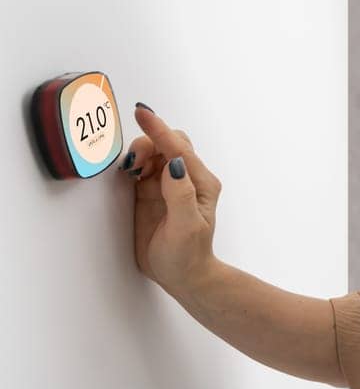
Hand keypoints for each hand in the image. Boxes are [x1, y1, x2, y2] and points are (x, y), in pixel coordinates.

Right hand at [122, 104, 221, 291]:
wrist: (183, 275)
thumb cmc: (189, 254)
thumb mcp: (186, 226)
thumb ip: (179, 194)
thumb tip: (172, 164)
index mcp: (201, 183)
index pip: (178, 147)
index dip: (158, 129)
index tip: (141, 113)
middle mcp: (186, 179)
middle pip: (168, 143)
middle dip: (149, 142)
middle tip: (134, 165)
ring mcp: (168, 185)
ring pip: (154, 153)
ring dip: (140, 154)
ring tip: (131, 172)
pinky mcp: (152, 193)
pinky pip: (142, 167)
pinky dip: (133, 164)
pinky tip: (129, 174)